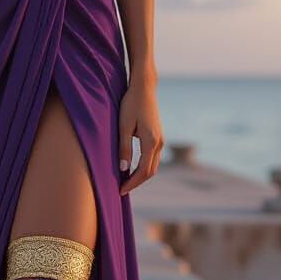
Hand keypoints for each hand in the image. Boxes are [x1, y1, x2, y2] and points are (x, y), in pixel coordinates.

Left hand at [117, 77, 162, 195]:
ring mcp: (161, 140)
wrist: (144, 88)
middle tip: (121, 189)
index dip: (132, 183)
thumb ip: (124, 148)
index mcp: (151, 142)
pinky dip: (143, 167)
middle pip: (150, 172)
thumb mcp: (123, 126)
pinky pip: (152, 158)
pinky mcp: (158, 137)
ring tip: (124, 181)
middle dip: (136, 182)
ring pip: (152, 165)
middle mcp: (159, 143)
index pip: (143, 171)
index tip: (120, 191)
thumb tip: (123, 169)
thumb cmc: (131, 104)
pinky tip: (131, 168)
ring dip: (140, 175)